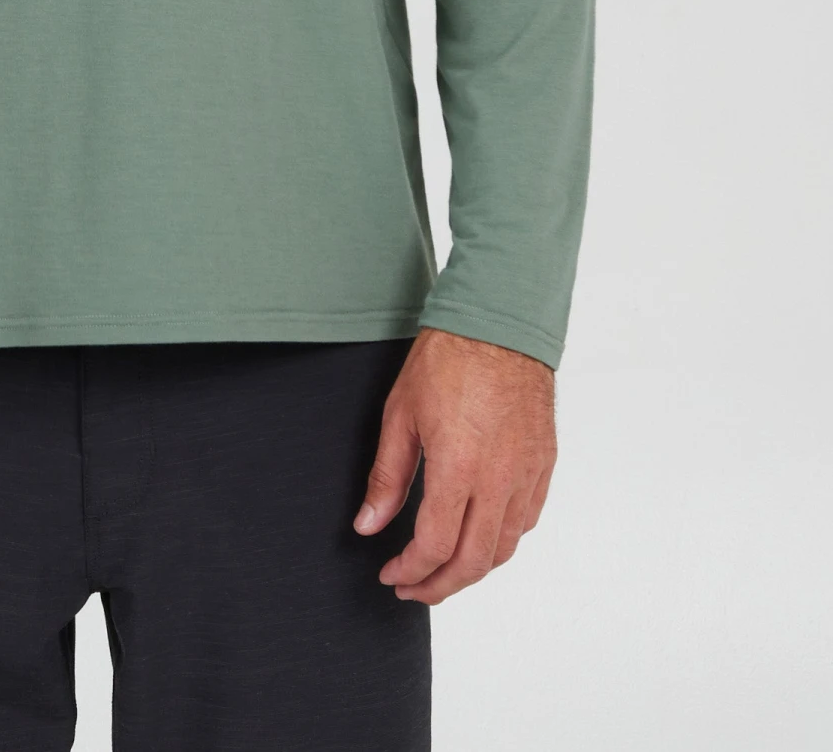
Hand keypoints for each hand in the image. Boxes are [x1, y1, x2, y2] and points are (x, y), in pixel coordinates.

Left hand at [353, 328, 556, 603]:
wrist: (499, 323)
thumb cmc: (447, 359)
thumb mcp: (401, 414)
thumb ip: (387, 477)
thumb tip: (368, 526)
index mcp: (459, 468)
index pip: (435, 546)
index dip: (411, 571)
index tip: (391, 574)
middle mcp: (499, 479)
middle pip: (473, 562)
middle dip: (440, 586)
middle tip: (413, 588)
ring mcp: (527, 473)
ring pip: (504, 547)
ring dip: (472, 568)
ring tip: (442, 569)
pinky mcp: (544, 463)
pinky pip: (527, 520)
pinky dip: (501, 540)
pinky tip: (479, 536)